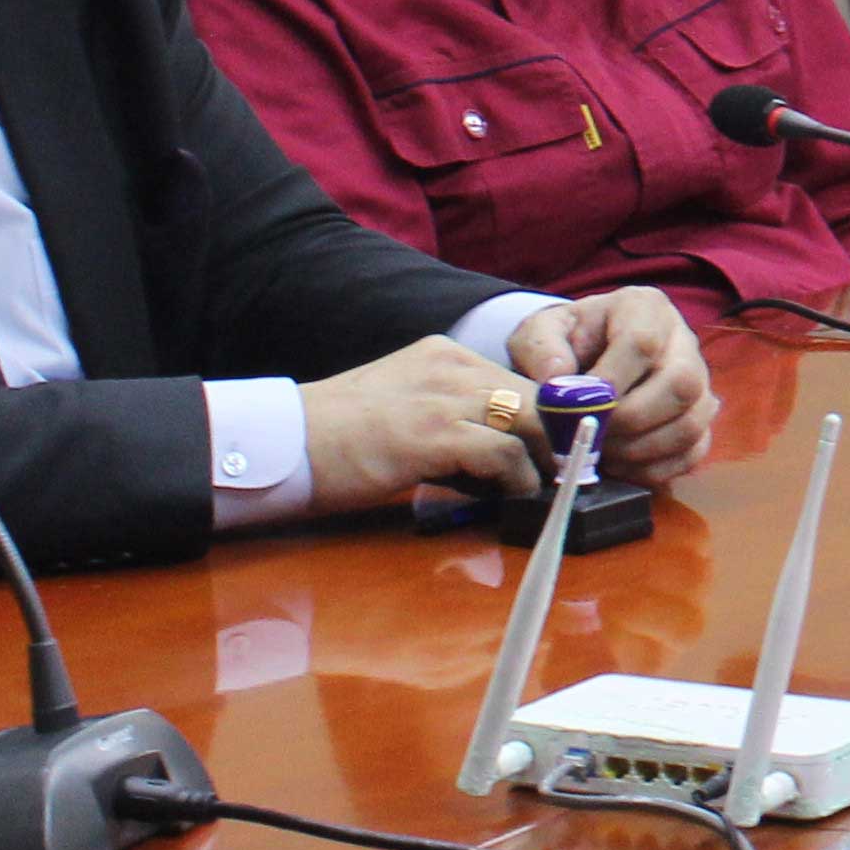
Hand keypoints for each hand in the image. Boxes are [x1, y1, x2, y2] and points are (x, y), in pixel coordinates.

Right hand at [301, 334, 551, 512]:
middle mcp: (450, 365)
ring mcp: (442, 397)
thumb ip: (451, 415)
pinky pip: (503, 451)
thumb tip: (501, 456)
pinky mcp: (433, 434)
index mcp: (443, 355)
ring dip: (544, 459)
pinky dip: (519, 477)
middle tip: (564, 472)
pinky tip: (516, 495)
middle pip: (534, 395)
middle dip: (555, 436)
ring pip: (528, 419)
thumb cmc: (338, 437)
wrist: (285, 442)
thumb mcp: (405, 406)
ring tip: (542, 487)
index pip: (518, 378)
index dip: (545, 417)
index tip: (556, 449)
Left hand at [509, 286, 716, 486]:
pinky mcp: (699, 419)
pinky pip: (694, 452)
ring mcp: (699, 382)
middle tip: (592, 436)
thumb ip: (541, 349)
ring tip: (602, 453)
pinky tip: (620, 465)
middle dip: (632, 420)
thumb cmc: (564, 343)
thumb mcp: (539, 333)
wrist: (582, 357)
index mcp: (645, 309)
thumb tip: (556, 381)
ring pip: (692, 423)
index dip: (611, 381)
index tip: (576, 407)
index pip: (643, 342)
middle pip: (682, 384)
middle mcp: (683, 342)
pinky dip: (655, 469)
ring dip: (641, 450)